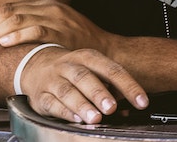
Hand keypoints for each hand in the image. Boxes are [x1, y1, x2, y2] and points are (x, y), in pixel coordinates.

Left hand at [0, 0, 115, 55]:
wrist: (107, 50)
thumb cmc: (79, 42)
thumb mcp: (57, 26)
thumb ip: (35, 25)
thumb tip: (4, 34)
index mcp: (46, 4)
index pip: (9, 8)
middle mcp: (50, 8)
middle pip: (8, 12)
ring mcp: (57, 19)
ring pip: (17, 20)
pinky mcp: (63, 32)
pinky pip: (35, 31)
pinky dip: (17, 36)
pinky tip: (4, 44)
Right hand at [14, 44, 148, 123]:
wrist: (35, 65)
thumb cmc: (73, 71)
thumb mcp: (93, 70)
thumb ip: (110, 88)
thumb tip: (127, 108)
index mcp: (89, 57)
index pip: (112, 70)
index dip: (129, 86)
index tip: (142, 101)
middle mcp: (69, 66)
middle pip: (85, 78)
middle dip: (100, 93)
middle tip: (112, 107)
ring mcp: (52, 80)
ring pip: (67, 92)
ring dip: (82, 105)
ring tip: (95, 118)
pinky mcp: (40, 96)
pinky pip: (52, 104)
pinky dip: (65, 112)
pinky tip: (76, 119)